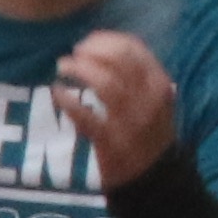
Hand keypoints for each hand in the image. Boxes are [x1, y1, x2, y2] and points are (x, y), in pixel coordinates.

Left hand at [55, 27, 179, 185]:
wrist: (154, 177)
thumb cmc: (149, 131)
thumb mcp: (155, 98)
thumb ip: (138, 74)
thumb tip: (106, 46)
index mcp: (159, 84)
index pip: (134, 49)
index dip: (106, 40)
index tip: (87, 42)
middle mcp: (149, 99)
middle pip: (119, 60)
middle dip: (92, 51)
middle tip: (74, 53)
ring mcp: (131, 121)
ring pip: (105, 83)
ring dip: (80, 69)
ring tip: (63, 66)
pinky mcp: (111, 142)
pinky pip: (86, 116)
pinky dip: (68, 101)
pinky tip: (57, 92)